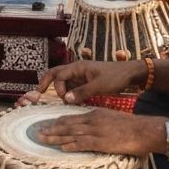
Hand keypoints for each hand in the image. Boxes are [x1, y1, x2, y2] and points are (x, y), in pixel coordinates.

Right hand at [30, 60, 146, 104]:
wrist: (130, 74)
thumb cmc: (116, 77)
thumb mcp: (100, 86)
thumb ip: (82, 92)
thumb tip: (66, 100)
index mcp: (78, 67)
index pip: (59, 75)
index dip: (58, 87)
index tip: (65, 99)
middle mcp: (76, 70)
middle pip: (55, 73)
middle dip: (45, 82)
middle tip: (37, 93)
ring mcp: (80, 76)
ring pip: (63, 81)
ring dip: (59, 90)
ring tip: (56, 101)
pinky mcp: (85, 82)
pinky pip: (72, 87)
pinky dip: (68, 93)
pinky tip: (69, 102)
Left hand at [37, 106, 166, 156]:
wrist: (143, 129)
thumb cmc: (131, 126)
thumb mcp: (111, 117)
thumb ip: (99, 121)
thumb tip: (89, 127)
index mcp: (94, 114)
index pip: (72, 117)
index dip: (58, 122)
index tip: (48, 124)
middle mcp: (92, 121)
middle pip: (67, 124)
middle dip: (51, 128)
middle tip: (38, 132)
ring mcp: (96, 131)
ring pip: (71, 133)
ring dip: (55, 137)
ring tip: (43, 139)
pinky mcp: (101, 142)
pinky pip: (82, 143)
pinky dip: (70, 145)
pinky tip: (60, 147)